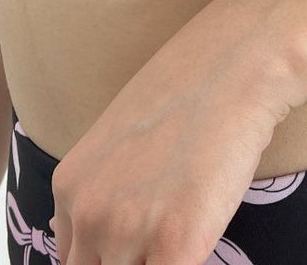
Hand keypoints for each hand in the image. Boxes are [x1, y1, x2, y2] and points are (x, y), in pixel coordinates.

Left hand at [49, 0, 301, 264]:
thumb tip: (107, 233)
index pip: (75, 262)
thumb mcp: (123, 136)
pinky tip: (204, 239)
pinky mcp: (176, 244)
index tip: (145, 246)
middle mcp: (87, 214)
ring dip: (163, 261)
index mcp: (70, 187)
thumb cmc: (191, 87)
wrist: (236, 62)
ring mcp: (127, 232)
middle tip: (165, 232)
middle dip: (137, 260)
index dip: (116, 258)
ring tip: (191, 227)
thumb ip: (106, 188)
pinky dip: (190, 263)